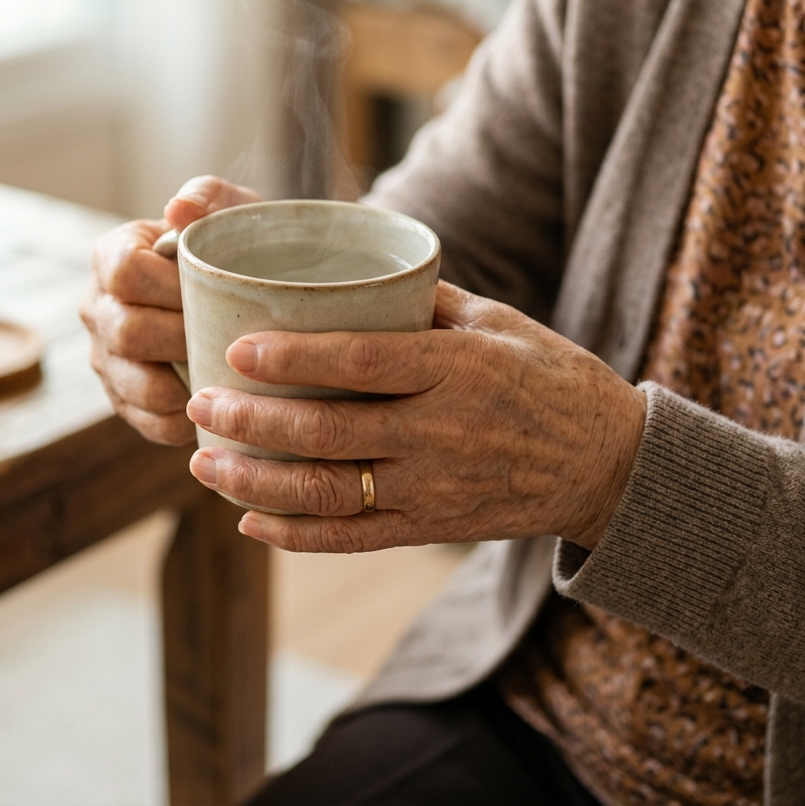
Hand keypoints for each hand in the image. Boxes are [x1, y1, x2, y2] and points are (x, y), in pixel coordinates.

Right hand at [80, 175, 260, 444]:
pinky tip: (216, 405)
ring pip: (133, 383)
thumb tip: (178, 210)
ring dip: (184, 382)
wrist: (247, 293)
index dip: (168, 285)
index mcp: (113, 255)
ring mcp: (106, 358)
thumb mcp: (230, 211)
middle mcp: (98, 308)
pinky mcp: (125, 400)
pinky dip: (185, 419)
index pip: (123, 272)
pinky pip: (147, 421)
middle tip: (228, 335)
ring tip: (224, 373)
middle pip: (125, 332)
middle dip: (181, 336)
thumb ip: (208, 197)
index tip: (211, 288)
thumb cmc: (235, 246)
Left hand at [186, 281, 646, 551]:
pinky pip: (356, 538)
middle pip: (331, 431)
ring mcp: (436, 488)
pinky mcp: (432, 527)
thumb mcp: (497, 322)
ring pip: (332, 491)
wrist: (606, 463)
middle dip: (254, 421)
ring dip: (259, 481)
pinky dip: (298, 535)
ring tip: (204, 462)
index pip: (363, 361)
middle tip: (199, 402)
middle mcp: (442, 432)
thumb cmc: (547, 377)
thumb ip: (424, 302)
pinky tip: (250, 522)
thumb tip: (350, 268)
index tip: (237, 346)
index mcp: (458, 369)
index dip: (295, 357)